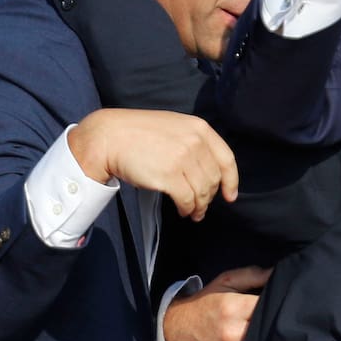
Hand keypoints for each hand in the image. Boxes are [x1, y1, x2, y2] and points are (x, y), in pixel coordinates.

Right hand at [68, 108, 237, 219]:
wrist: (109, 137)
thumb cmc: (139, 134)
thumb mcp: (175, 127)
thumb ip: (194, 142)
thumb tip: (208, 170)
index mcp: (199, 128)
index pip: (226, 159)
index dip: (231, 181)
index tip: (231, 195)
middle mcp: (195, 142)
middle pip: (214, 178)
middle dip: (210, 197)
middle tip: (203, 207)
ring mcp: (183, 158)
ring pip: (202, 191)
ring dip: (200, 206)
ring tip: (194, 213)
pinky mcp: (169, 176)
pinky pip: (187, 199)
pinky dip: (188, 209)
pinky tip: (183, 211)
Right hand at [163, 265, 269, 340]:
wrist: (177, 331)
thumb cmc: (206, 303)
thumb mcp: (226, 282)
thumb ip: (253, 275)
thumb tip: (278, 273)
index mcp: (232, 308)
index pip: (267, 306)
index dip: (276, 304)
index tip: (278, 303)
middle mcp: (230, 332)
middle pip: (267, 329)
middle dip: (271, 323)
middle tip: (271, 319)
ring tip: (261, 333)